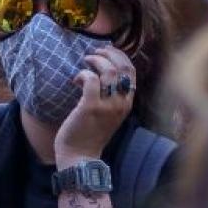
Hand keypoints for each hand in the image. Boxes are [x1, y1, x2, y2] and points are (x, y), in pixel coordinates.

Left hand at [55, 45, 135, 163]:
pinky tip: (75, 80)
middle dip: (108, 54)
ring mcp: (107, 106)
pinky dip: (82, 74)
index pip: (131, 72)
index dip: (119, 56)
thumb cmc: (91, 134)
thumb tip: (103, 72)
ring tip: (85, 62)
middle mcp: (121, 103)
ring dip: (95, 60)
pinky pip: (91, 80)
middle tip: (94, 52)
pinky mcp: (90, 107)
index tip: (106, 51)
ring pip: (109, 71)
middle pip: (123, 67)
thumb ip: (110, 96)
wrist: (80, 157)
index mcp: (127, 104)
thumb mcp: (108, 114)